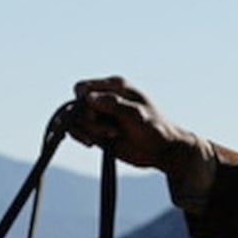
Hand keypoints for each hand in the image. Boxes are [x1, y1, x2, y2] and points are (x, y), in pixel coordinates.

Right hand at [66, 76, 205, 177]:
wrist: (163, 151)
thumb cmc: (155, 129)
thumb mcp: (137, 115)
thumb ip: (115, 105)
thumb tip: (89, 98)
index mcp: (115, 86)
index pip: (83, 88)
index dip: (83, 102)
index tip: (96, 116)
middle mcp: (104, 98)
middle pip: (76, 105)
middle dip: (87, 121)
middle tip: (111, 132)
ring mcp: (100, 115)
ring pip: (74, 118)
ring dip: (84, 130)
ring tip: (108, 138)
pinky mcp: (97, 131)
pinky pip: (76, 130)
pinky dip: (79, 136)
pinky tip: (93, 144)